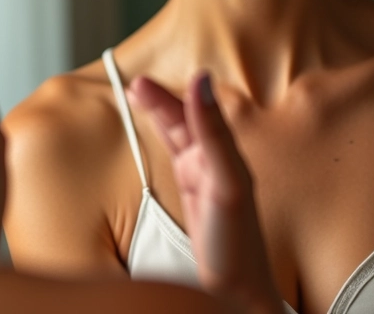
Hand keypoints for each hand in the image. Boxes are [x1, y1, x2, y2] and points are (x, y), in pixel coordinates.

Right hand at [128, 72, 282, 313]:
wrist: (238, 291)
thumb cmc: (237, 243)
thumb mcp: (225, 181)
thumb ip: (213, 132)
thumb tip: (201, 84)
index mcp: (223, 152)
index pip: (193, 112)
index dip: (169, 95)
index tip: (144, 81)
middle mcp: (215, 159)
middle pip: (184, 119)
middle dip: (160, 100)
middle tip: (135, 86)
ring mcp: (204, 174)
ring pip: (178, 132)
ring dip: (160, 112)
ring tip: (138, 94)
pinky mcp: (195, 190)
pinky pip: (176, 152)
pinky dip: (164, 134)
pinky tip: (158, 128)